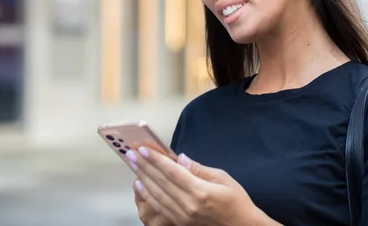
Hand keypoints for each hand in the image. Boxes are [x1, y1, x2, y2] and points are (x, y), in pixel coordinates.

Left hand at [126, 147, 276, 225]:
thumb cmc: (236, 201)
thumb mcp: (223, 178)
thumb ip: (200, 169)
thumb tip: (181, 158)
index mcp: (201, 192)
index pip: (172, 172)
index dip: (156, 160)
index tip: (143, 149)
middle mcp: (189, 205)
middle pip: (161, 182)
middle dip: (144, 166)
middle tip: (131, 153)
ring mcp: (183, 216)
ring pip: (156, 194)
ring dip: (142, 178)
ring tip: (132, 165)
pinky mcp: (180, 222)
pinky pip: (159, 206)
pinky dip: (147, 194)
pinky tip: (140, 184)